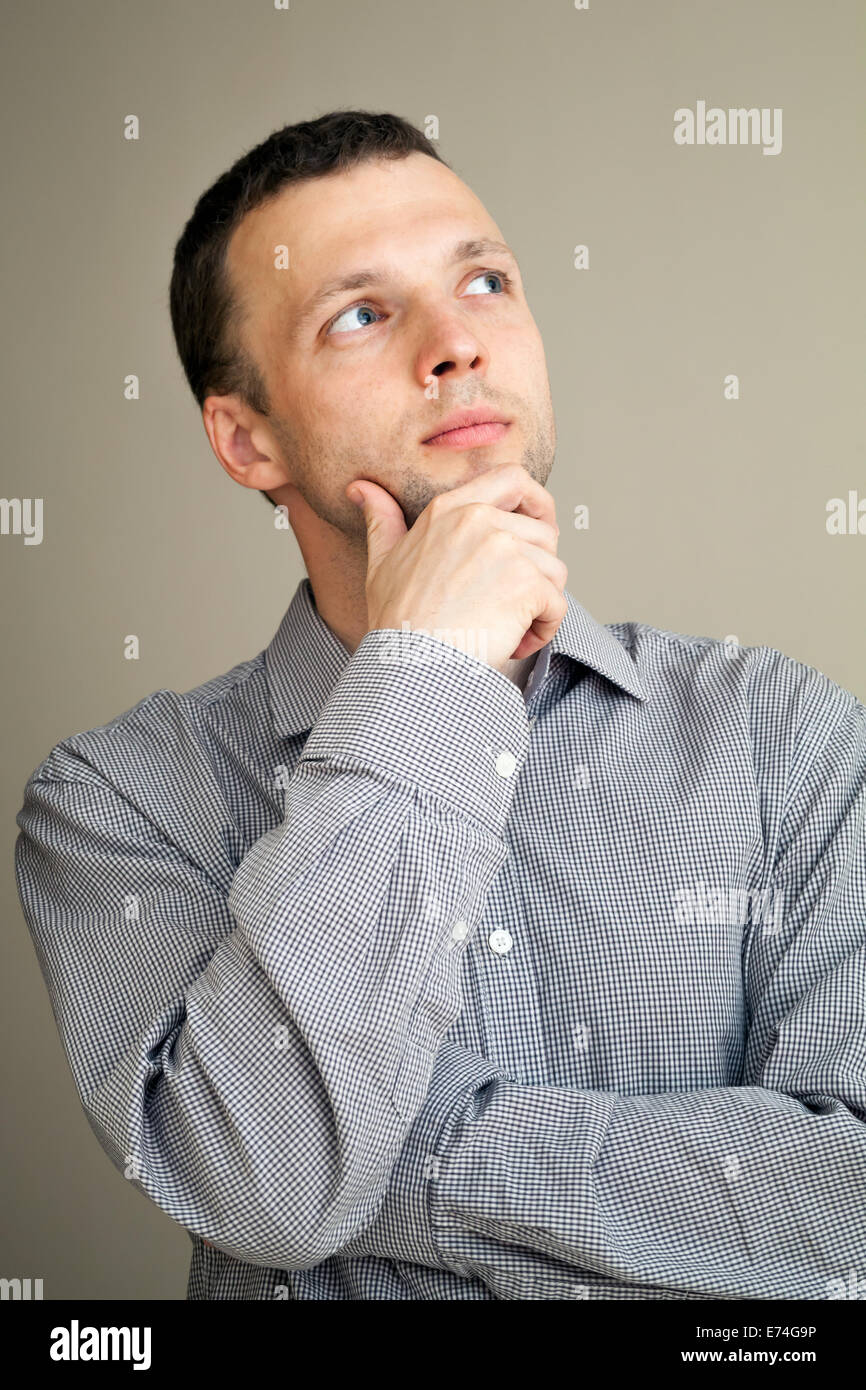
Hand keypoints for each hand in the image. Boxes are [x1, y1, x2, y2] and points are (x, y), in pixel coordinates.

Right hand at [346, 462, 566, 674]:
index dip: (538, 500)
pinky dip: (544, 630)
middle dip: (539, 571)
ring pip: (555, 572)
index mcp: (450, 509)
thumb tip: (360, 489)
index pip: (513, 477)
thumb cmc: (396, 622)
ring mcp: (505, 550)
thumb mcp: (381, 563)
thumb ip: (382, 521)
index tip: (541, 526)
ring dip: (540, 605)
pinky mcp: (526, 583)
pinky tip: (514, 644)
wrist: (410, 663)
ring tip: (507, 629)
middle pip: (544, 533)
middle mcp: (480, 521)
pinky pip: (557, 605)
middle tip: (512, 603)